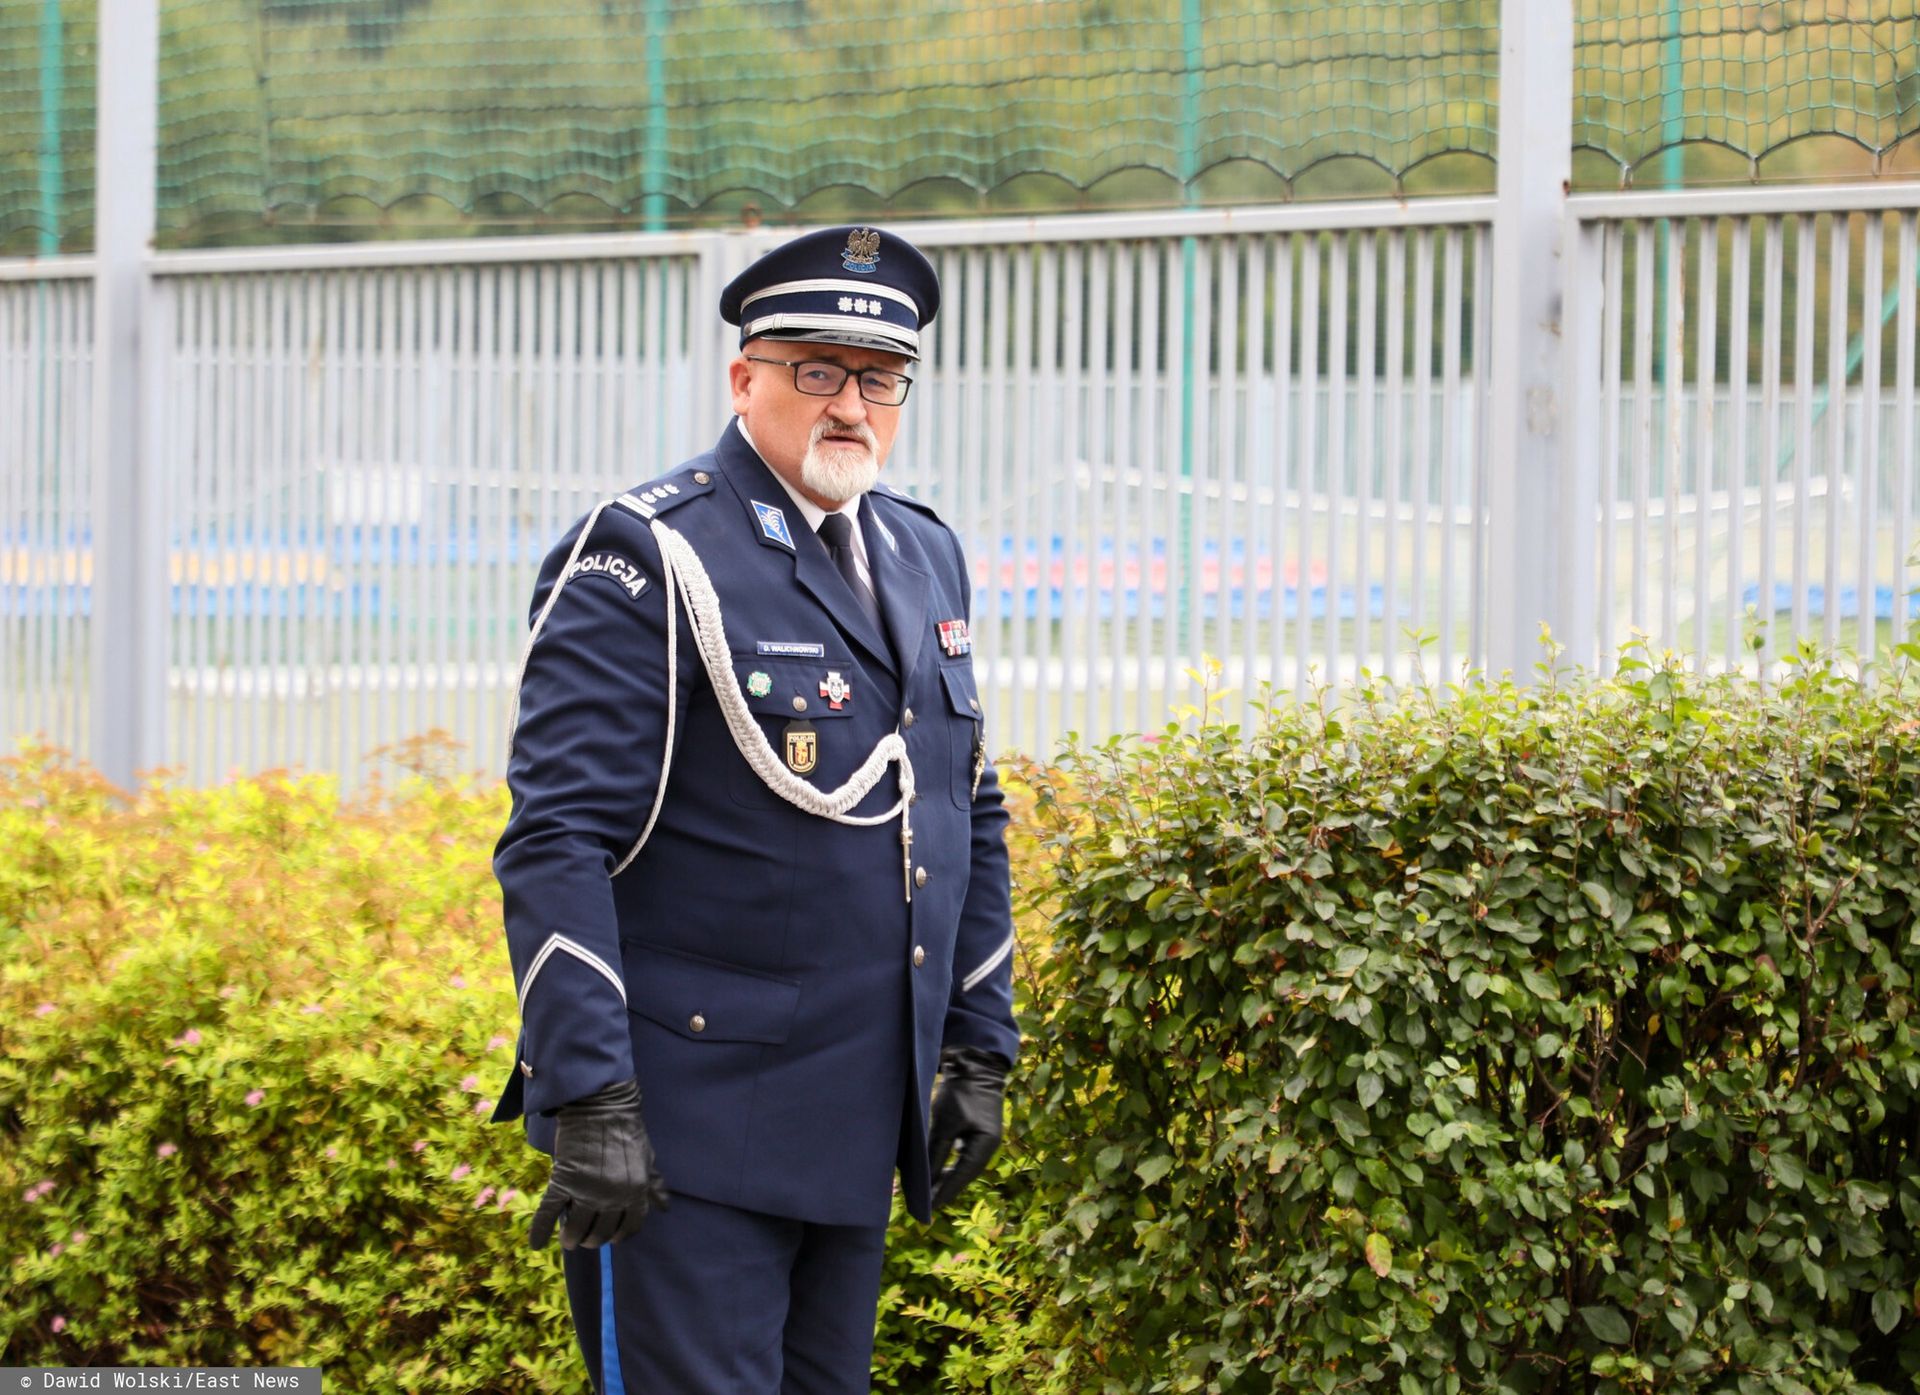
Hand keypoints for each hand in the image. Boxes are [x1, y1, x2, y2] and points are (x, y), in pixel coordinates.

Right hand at [528, 1077, 668, 1249]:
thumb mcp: (647, 1158)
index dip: (621, 1234)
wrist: (601, 1105)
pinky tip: (537, 1243)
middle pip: (603, 1231)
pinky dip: (541, 1230)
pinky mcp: (563, 1181)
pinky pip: (549, 1213)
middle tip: (587, 1237)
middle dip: (595, 1239)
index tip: (613, 1237)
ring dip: (572, 1238)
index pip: (631, 1226)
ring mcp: (587, 1191)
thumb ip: (654, 1185)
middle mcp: (613, 1196)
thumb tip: (665, 1208)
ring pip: (578, 1228)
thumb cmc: (627, 1130)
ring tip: (569, 1240)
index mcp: (636, 1191)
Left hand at [927, 1046, 1009, 1210]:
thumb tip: (926, 1180)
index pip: (961, 1177)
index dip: (944, 1193)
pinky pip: (960, 1153)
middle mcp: (986, 1145)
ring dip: (944, 1175)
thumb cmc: (960, 1092)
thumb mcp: (945, 1123)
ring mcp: (982, 1136)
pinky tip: (936, 1167)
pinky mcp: (975, 1128)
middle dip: (943, 1187)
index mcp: (985, 1146)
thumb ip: (936, 1152)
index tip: (927, 1211)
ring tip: (926, 1189)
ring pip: (961, 1164)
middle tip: (923, 1203)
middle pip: (963, 1173)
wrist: (973, 1061)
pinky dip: (947, 1161)